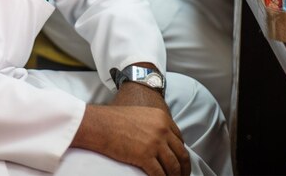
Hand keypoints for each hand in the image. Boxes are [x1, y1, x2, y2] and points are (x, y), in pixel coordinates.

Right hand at [72, 103, 190, 175]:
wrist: (100, 124)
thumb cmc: (116, 120)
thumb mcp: (141, 116)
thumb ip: (155, 126)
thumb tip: (163, 143)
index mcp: (162, 118)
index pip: (180, 140)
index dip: (181, 155)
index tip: (181, 164)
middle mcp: (162, 129)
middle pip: (182, 154)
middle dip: (184, 169)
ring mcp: (155, 143)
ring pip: (173, 167)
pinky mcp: (145, 156)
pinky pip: (160, 175)